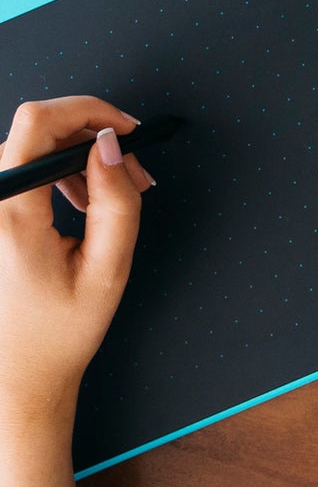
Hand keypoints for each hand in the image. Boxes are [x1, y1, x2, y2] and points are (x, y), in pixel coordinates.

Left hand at [0, 97, 151, 438]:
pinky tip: (84, 201)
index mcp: (11, 217)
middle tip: (135, 173)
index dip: (89, 110)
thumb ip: (116, 202)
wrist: (14, 376)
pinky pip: (20, 171)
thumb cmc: (60, 332)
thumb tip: (112, 144)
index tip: (127, 130)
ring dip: (78, 157)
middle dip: (93, 137)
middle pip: (35, 130)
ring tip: (115, 193)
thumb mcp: (108, 269)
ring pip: (29, 148)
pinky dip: (58, 172)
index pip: (38, 123)